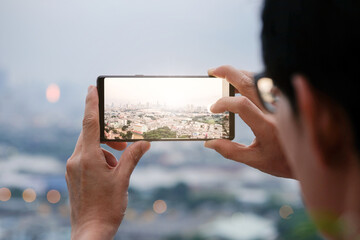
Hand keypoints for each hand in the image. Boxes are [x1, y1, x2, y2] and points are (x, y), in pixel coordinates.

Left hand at [65, 86, 150, 239]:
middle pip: (90, 134)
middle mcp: (75, 160)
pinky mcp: (73, 175)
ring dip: (105, 149)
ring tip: (118, 165)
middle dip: (108, 134)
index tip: (91, 88)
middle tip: (124, 143)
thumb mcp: (122, 179)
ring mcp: (72, 168)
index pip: (89, 123)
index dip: (91, 104)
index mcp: (86, 158)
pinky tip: (110, 173)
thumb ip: (132, 157)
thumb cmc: (106, 208)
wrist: (90, 231)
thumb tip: (144, 142)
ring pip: (89, 146)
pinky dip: (100, 158)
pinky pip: (86, 157)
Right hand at [205, 65, 292, 178]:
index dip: (224, 103)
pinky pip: (269, 82)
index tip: (213, 108)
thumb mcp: (255, 161)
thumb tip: (209, 143)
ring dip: (240, 73)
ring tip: (225, 75)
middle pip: (250, 83)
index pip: (242, 105)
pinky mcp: (287, 98)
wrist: (313, 159)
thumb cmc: (282, 162)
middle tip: (212, 71)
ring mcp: (283, 102)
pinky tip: (244, 82)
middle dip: (228, 73)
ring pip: (260, 78)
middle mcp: (276, 111)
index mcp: (267, 127)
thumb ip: (231, 151)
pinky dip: (254, 78)